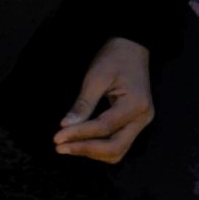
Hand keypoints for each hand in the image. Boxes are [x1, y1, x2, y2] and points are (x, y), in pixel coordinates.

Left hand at [52, 36, 156, 163]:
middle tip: (61, 147)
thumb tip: (65, 126)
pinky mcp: (134, 124)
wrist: (132, 47)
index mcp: (136, 105)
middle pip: (114, 147)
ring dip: (92, 152)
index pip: (104, 127)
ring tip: (69, 145)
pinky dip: (98, 147)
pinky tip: (82, 141)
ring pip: (117, 151)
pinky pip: (117, 143)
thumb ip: (83, 104)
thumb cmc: (115, 58)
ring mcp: (140, 123)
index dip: (79, 134)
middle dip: (86, 149)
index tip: (57, 137)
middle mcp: (142, 118)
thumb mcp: (96, 77)